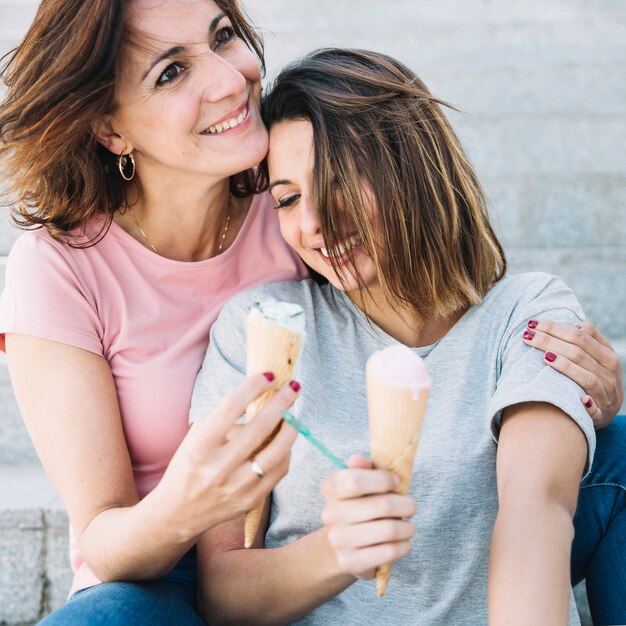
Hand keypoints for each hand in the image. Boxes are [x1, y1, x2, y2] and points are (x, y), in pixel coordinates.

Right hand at [158, 373, 298, 540]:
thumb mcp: (196, 436)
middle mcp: (218, 468)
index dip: (253, 387)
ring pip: (277, 452)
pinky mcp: (251, 500)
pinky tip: (284, 438)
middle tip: (293, 385)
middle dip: (282, 401)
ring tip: (293, 413)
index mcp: (199, 447)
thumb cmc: (189, 464)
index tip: (268, 375)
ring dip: (291, 427)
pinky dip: (285, 451)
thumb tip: (261, 396)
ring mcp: (237, 486)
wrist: (178, 512)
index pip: (230, 407)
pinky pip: (279, 470)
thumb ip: (224, 417)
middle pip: (260, 427)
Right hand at [321, 455, 415, 579]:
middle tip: (411, 506)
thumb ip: (362, 468)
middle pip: (381, 505)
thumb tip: (358, 459)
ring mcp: (338, 540)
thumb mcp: (359, 481)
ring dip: (407, 527)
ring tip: (408, 526)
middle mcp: (330, 513)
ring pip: (389, 530)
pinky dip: (403, 546)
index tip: (396, 481)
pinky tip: (404, 542)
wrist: (343, 543)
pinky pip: (388, 552)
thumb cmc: (359, 504)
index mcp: (331, 488)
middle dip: (405, 505)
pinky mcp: (350, 561)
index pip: (355, 480)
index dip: (382, 479)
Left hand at [522, 319, 622, 427]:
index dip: (555, 328)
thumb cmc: (595, 376)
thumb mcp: (596, 356)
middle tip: (527, 335)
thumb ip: (588, 339)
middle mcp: (609, 371)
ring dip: (564, 366)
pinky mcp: (602, 412)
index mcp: (607, 354)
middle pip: (578, 352)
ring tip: (544, 356)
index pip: (580, 336)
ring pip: (585, 376)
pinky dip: (584, 401)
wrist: (608, 409)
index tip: (532, 323)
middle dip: (550, 341)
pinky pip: (593, 405)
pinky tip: (574, 395)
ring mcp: (607, 392)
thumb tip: (575, 324)